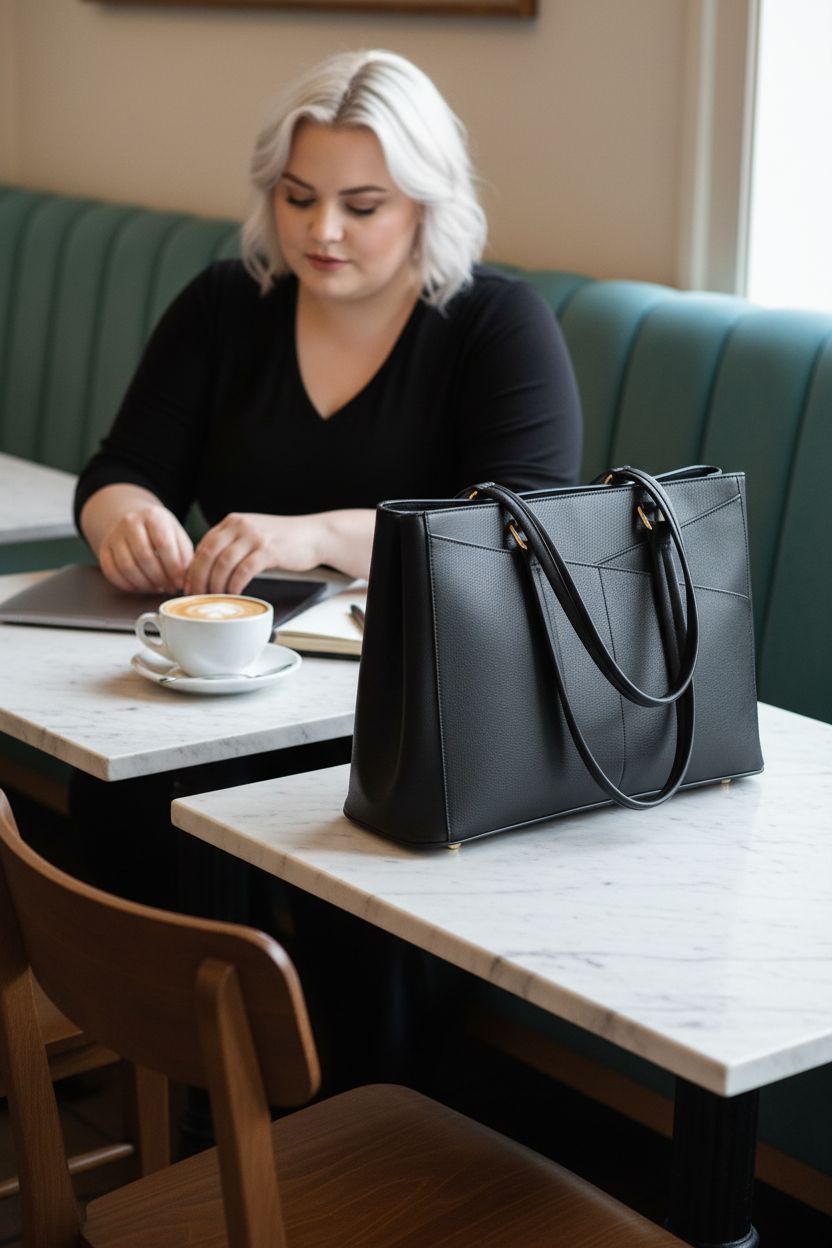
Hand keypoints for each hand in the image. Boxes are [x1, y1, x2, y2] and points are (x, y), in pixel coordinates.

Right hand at [98, 504, 193, 592]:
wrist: (136, 522)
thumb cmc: (162, 533)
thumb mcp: (178, 537)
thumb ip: (184, 556)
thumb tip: (184, 580)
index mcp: (153, 515)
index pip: (163, 545)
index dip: (173, 568)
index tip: (180, 582)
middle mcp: (130, 521)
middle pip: (144, 557)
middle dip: (159, 578)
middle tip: (169, 587)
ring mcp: (115, 534)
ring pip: (127, 567)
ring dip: (144, 584)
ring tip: (157, 588)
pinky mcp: (104, 548)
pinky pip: (111, 572)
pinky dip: (127, 585)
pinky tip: (140, 587)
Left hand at [185, 513, 324, 594]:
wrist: (313, 535)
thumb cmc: (282, 540)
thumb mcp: (252, 535)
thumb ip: (231, 545)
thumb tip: (207, 570)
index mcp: (232, 522)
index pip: (203, 545)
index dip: (193, 568)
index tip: (190, 585)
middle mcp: (240, 525)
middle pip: (208, 554)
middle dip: (199, 579)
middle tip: (198, 596)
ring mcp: (255, 537)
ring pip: (223, 563)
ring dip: (216, 584)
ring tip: (216, 597)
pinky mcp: (269, 550)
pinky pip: (244, 570)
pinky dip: (235, 585)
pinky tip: (235, 593)